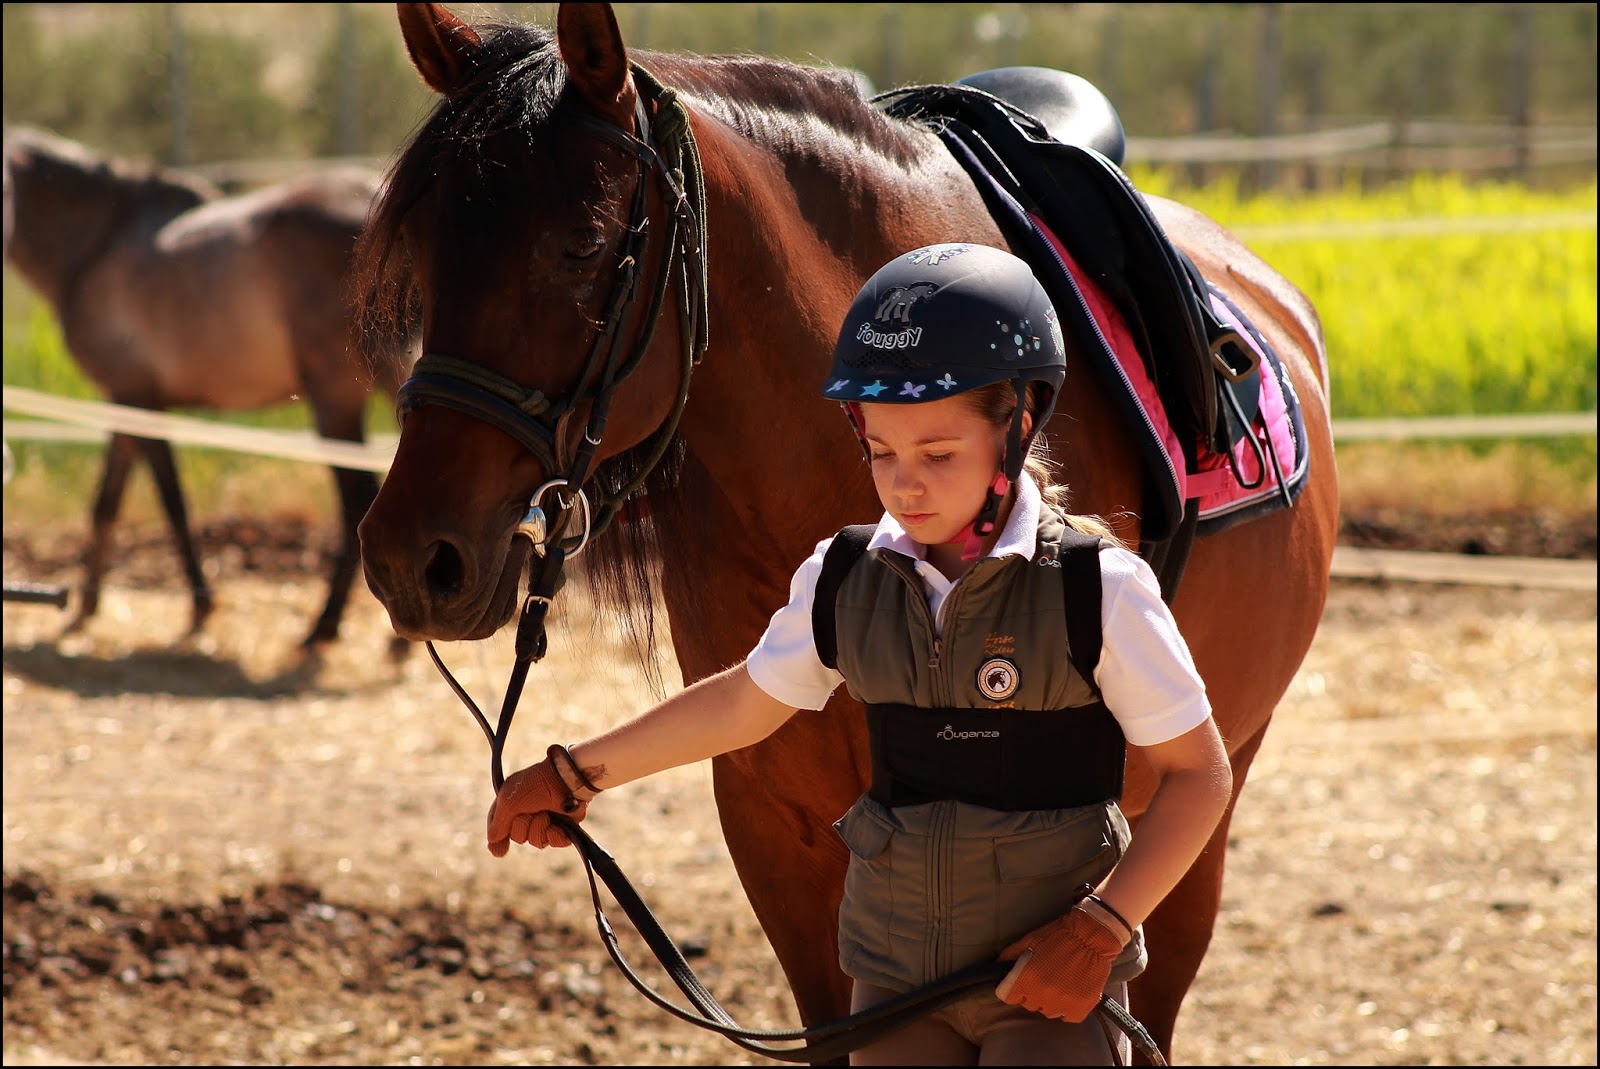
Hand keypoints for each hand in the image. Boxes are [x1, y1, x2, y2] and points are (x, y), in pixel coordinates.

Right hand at [486, 754, 588, 856]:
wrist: (563, 779)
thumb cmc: (534, 785)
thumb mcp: (508, 802)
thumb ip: (498, 824)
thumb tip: (492, 842)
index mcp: (511, 805)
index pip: (500, 828)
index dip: (499, 839)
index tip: (500, 848)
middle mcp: (527, 814)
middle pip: (518, 837)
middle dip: (522, 826)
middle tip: (529, 811)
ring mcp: (546, 820)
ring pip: (536, 842)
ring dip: (539, 828)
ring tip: (545, 813)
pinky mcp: (563, 825)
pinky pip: (555, 842)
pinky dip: (554, 836)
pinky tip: (555, 827)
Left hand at [994, 903, 1124, 1021]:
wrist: (1091, 936)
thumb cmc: (1057, 936)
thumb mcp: (1028, 940)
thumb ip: (1010, 955)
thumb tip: (997, 966)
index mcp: (1026, 979)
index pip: (1007, 997)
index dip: (1012, 988)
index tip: (1020, 982)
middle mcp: (1042, 995)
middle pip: (1028, 1004)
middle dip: (1032, 992)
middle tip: (1043, 977)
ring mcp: (1062, 1003)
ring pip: (1047, 1011)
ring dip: (1050, 1001)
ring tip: (1058, 983)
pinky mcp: (1080, 1008)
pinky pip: (1067, 1017)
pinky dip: (1068, 1008)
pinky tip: (1071, 992)